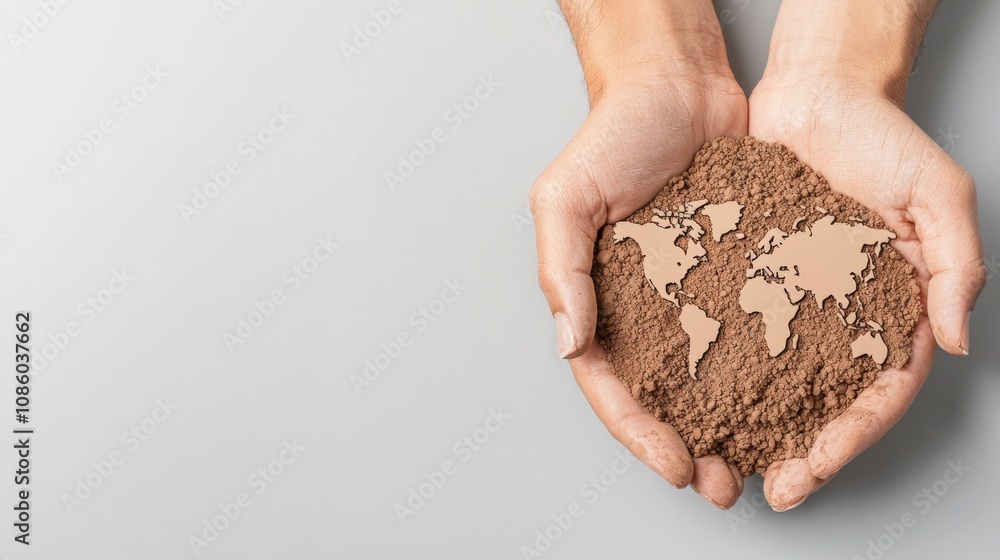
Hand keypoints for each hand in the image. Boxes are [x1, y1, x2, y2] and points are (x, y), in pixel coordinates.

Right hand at [530, 0, 747, 507]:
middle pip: (662, 396)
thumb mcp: (565, 197)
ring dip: (730, 425)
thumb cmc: (612, 133)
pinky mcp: (736, 274)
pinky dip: (766, 370)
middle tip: (724, 486)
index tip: (675, 465)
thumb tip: (570, 343)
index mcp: (596, 300)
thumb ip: (561, 269)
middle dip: (687, 447)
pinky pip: (749, 330)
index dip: (639, 433)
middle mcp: (643, 308)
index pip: (610, 384)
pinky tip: (792, 397)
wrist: (679, 85)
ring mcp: (692, 295)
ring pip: (710, 377)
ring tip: (761, 461)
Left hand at [747, 0, 985, 510]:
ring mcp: (793, 301)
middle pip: (822, 403)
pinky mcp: (750, 279)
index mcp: (893, 309)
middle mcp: (841, 315)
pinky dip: (716, 371)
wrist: (813, 94)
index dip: (847, 439)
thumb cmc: (880, 137)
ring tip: (716, 461)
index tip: (808, 473)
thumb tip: (953, 342)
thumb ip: (955, 265)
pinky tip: (691, 399)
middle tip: (761, 489)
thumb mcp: (937, 194)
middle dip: (796, 451)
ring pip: (773, 380)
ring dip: (749, 427)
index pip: (878, 394)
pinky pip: (733, 333)